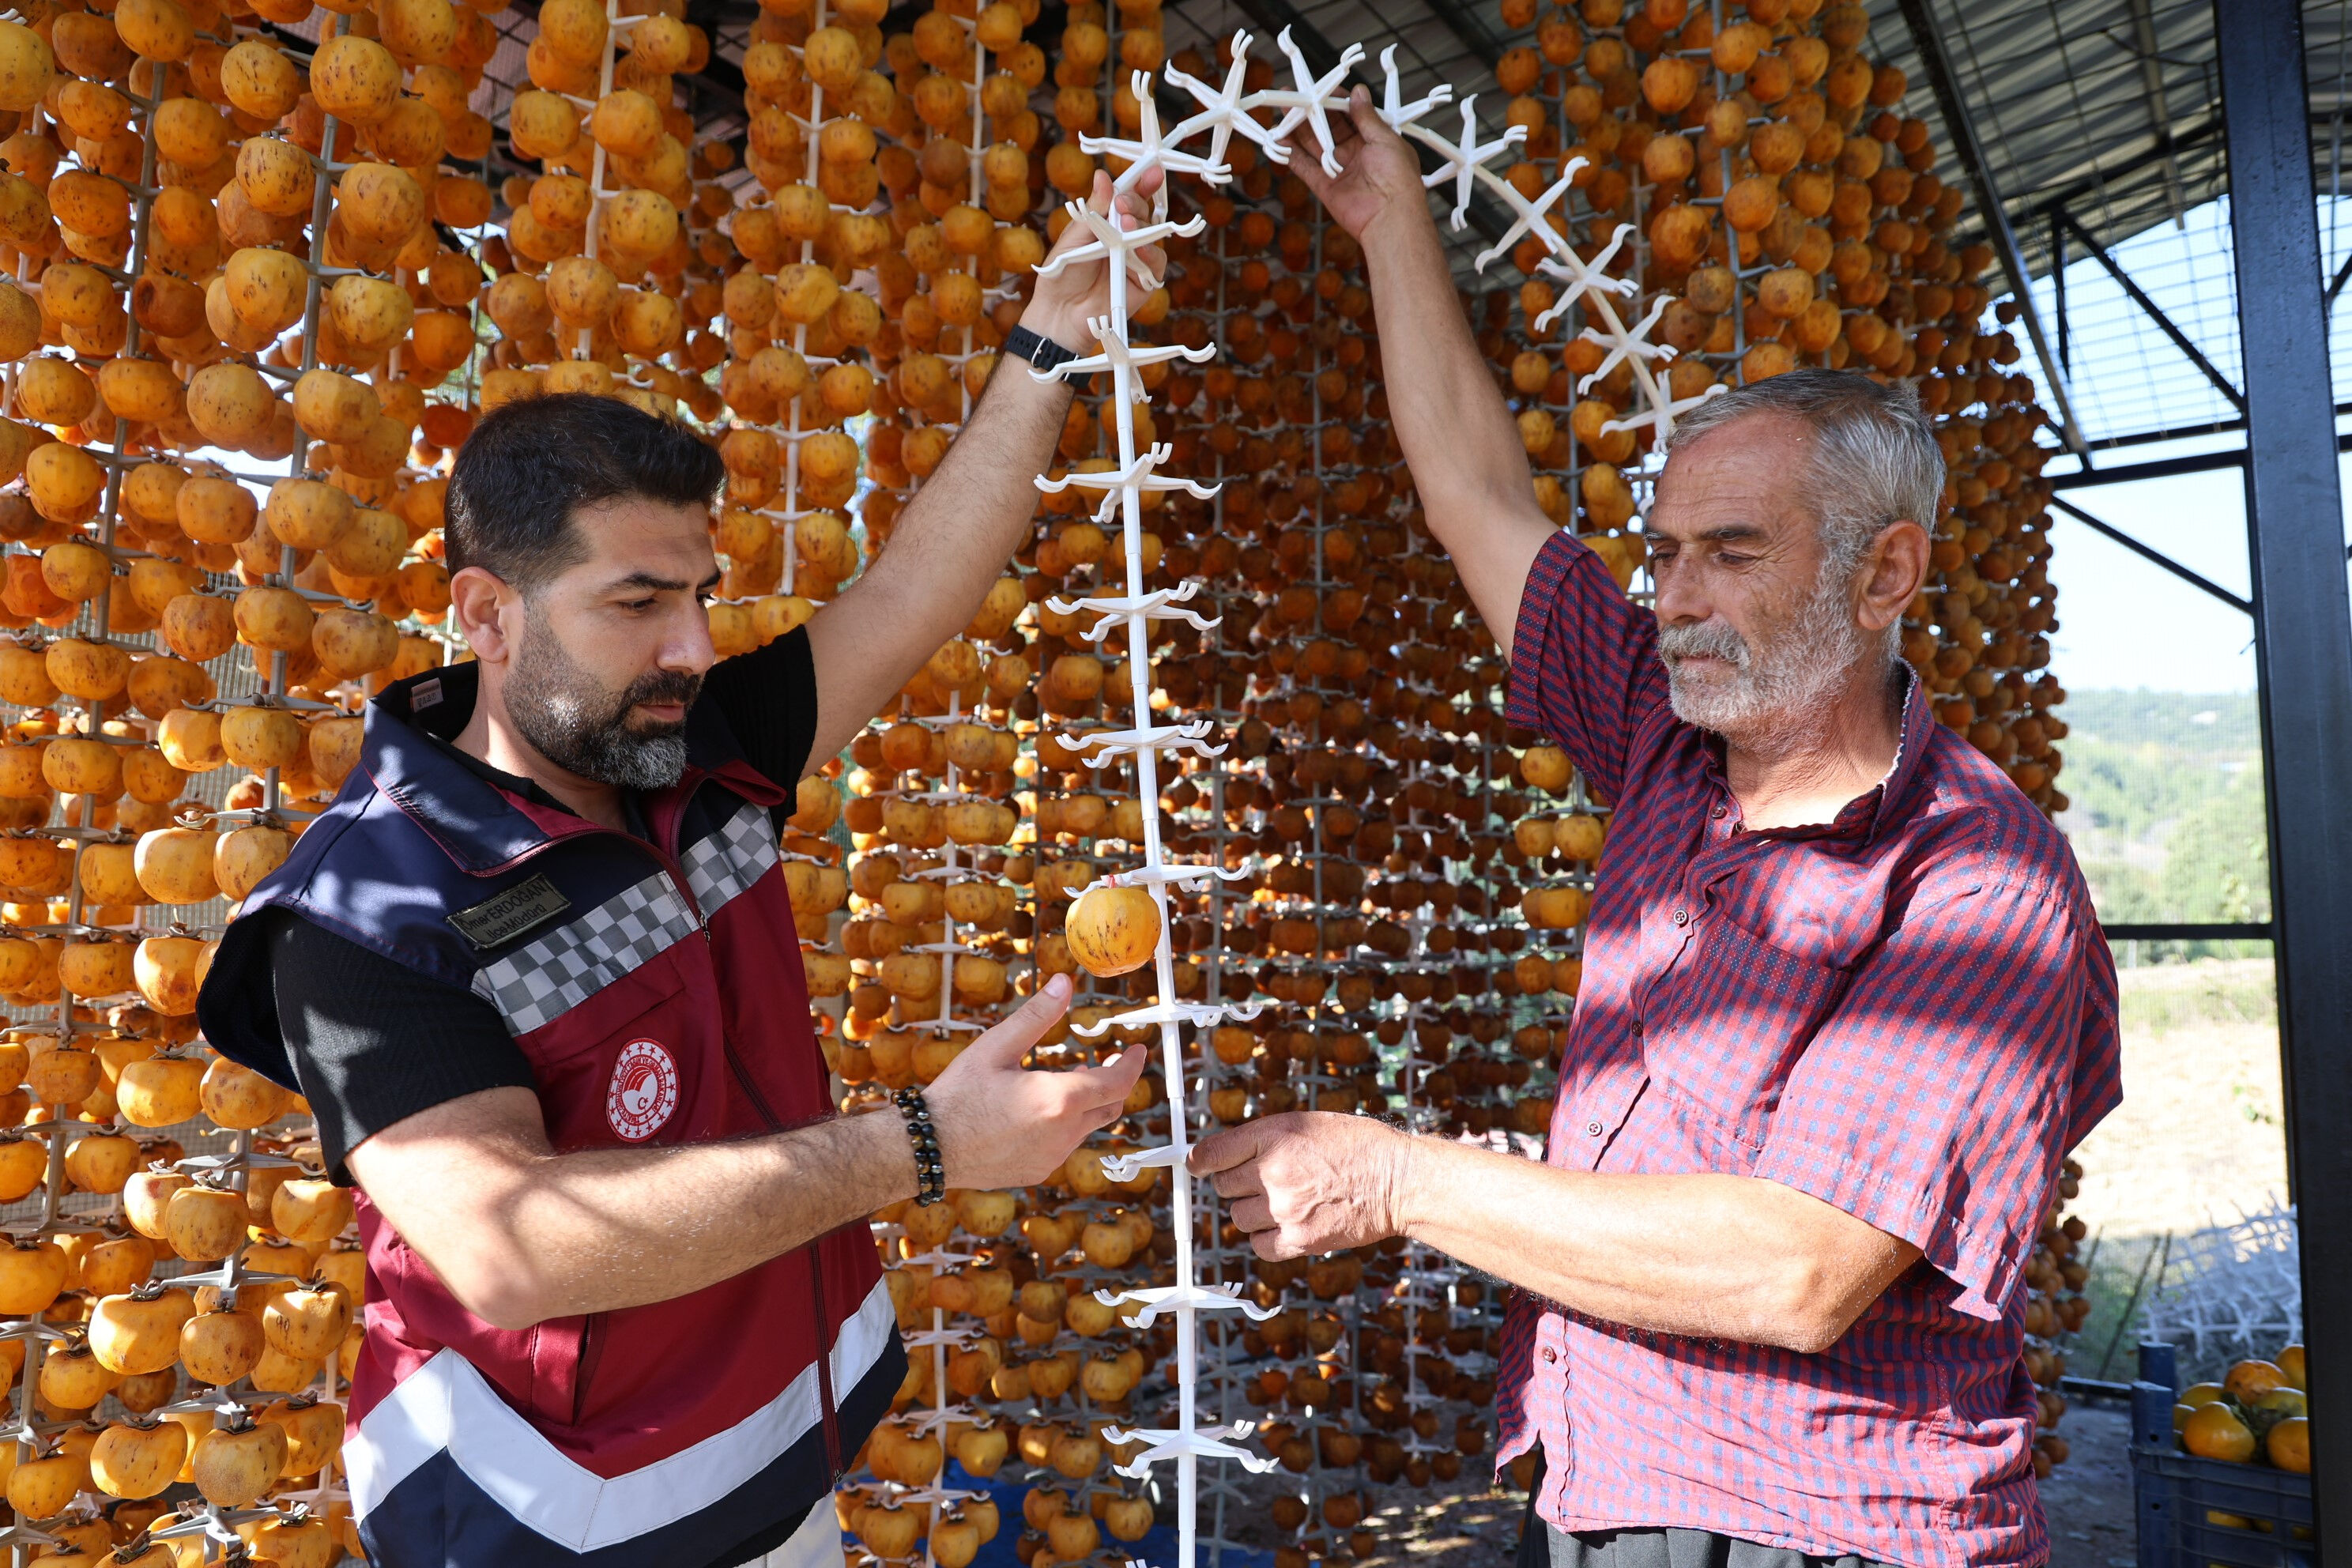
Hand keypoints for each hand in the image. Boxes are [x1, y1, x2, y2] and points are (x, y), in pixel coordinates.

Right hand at [926, 974, 1146, 1190]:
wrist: (928, 1147)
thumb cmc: (958, 1095)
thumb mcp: (996, 1046)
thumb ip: (1037, 1015)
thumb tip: (1064, 983)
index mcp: (1058, 1100)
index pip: (1117, 1083)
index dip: (1131, 1065)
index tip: (1137, 1050)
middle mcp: (1063, 1134)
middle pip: (1109, 1108)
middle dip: (1110, 1084)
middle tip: (1098, 1063)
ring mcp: (1052, 1158)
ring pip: (1086, 1128)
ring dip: (1084, 1104)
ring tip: (1060, 1082)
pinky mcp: (1037, 1172)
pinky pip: (1064, 1146)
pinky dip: (1063, 1126)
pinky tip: (1036, 1113)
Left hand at [1019, 166, 1167, 352]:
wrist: (1059, 313)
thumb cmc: (1062, 275)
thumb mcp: (1075, 236)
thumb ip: (1094, 209)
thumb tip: (1102, 176)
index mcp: (1108, 223)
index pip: (1129, 198)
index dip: (1141, 184)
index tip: (1151, 170)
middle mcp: (1125, 239)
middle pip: (1144, 213)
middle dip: (1138, 202)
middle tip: (1124, 203)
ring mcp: (1136, 260)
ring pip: (1153, 235)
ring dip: (1142, 226)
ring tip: (1127, 223)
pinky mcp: (1143, 283)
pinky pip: (1156, 264)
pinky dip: (1150, 255)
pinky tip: (1138, 250)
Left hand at [1189, 1112, 1410, 1259]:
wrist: (1397, 1180)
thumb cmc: (1359, 1147)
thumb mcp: (1308, 1123)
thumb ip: (1267, 1138)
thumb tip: (1228, 1154)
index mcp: (1275, 1135)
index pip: (1212, 1153)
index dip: (1200, 1162)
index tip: (1197, 1167)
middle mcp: (1274, 1170)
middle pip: (1223, 1187)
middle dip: (1236, 1185)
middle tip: (1260, 1182)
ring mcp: (1285, 1208)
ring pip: (1238, 1218)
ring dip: (1252, 1212)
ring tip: (1280, 1203)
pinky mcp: (1299, 1239)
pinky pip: (1259, 1246)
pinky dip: (1266, 1239)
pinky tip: (1283, 1226)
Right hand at [1280, 85, 1430, 242]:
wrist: (1391, 217)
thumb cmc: (1399, 178)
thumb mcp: (1385, 138)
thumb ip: (1366, 117)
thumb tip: (1358, 93)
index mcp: (1373, 139)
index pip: (1349, 114)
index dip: (1335, 100)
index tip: (1321, 88)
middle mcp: (1355, 152)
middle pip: (1328, 127)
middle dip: (1311, 112)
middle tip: (1295, 98)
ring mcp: (1338, 169)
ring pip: (1313, 144)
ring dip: (1298, 130)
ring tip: (1283, 113)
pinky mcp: (1325, 186)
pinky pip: (1304, 167)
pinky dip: (1292, 155)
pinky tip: (1280, 140)